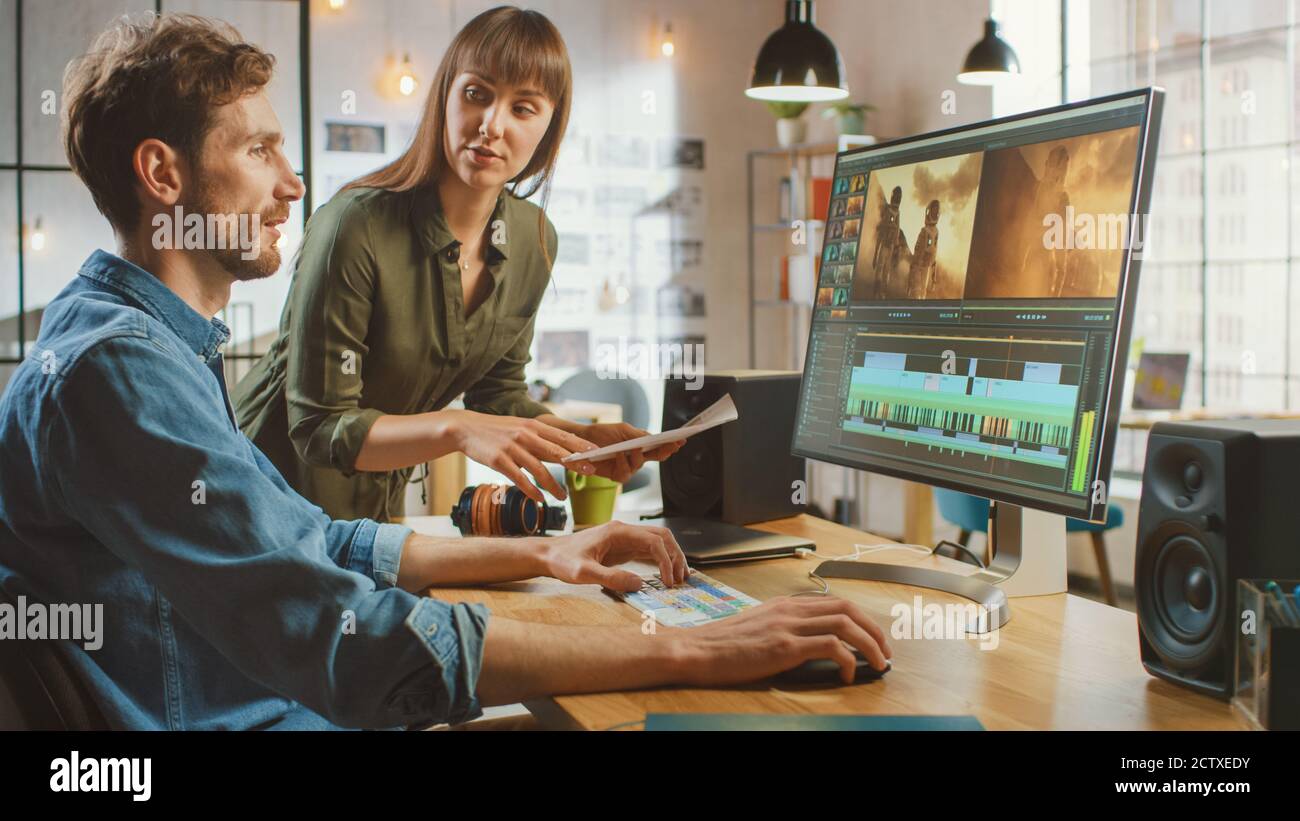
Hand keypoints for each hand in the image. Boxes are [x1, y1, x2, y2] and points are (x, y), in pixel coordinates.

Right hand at [442, 410, 596, 503]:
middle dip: (575, 462)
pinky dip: (531, 490)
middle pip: (555, 451)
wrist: (466, 428)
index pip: (562, 436)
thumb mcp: (520, 427)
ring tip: (563, 498)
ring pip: (539, 469)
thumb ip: (540, 437)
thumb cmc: (497, 430)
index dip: (580, 445)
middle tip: (591, 472)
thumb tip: (564, 448)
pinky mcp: (499, 460)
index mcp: (533, 426)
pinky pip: (519, 478)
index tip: (597, 453)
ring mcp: (512, 448)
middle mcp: (525, 435)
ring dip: (553, 485)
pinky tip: (540, 499)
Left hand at [542, 520, 687, 591]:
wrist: (548, 555)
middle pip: (661, 536)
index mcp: (618, 531)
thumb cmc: (562, 560)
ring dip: (671, 557)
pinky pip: (647, 551)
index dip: (665, 560)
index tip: (668, 580)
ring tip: (679, 577)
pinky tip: (665, 574)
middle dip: (675, 556)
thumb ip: (611, 578)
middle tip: (681, 578)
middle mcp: (624, 531)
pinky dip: (660, 561)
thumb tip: (639, 583)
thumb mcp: (583, 572)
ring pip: (657, 542)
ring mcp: (624, 539)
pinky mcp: (622, 548)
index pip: (653, 541)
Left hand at [565, 422, 685, 483]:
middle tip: (669, 447)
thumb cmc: (602, 433)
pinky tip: (617, 456)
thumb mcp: (623, 429)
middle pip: (655, 458)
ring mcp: (627, 468)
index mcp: (641, 445)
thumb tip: (653, 438)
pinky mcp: (615, 475)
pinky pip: (624, 474)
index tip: (681, 440)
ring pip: (639, 466)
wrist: (582, 440)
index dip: (671, 445)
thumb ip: (638, 434)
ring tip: (631, 448)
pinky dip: (621, 465)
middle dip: (664, 452)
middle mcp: (637, 458)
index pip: (659, 447)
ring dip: (636, 457)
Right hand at [674, 596, 892, 685]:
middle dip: (873, 630)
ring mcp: (788, 626)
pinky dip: (848, 660)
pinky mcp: (784, 646)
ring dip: (869, 644)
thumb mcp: (758, 628)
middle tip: (885, 651)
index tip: (872, 638)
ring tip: (878, 663)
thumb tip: (808, 643)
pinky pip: (831, 647)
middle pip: (847, 609)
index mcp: (785, 604)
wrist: (696, 649)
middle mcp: (790, 609)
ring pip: (845, 625)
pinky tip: (848, 675)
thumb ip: (783, 628)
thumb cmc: (722, 645)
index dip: (860, 619)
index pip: (835, 602)